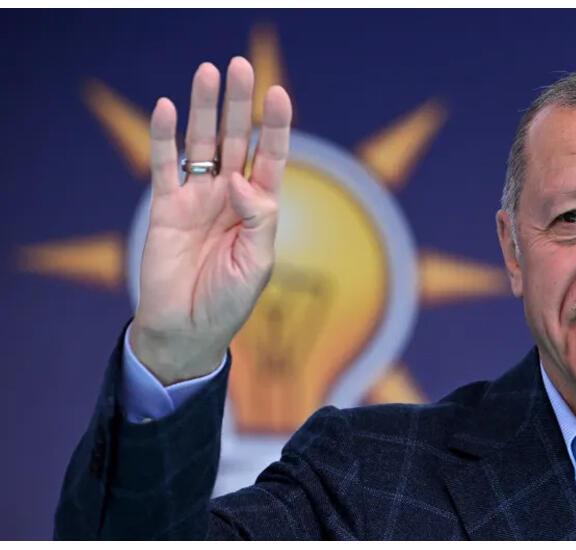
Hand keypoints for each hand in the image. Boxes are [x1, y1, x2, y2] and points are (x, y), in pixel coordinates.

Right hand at [130, 57, 291, 385]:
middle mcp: (229, 196)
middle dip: (239, 104)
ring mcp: (197, 199)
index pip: (271, 158)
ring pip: (202, 144)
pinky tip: (165, 109)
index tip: (278, 94)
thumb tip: (241, 180)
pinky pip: (164, 166)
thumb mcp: (258, 264)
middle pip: (237, 140)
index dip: (276, 127)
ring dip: (204, 109)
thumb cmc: (229, 301)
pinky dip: (163, 138)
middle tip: (239, 66)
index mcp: (259, 209)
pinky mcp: (166, 208)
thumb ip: (259, 219)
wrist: (186, 329)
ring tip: (207, 72)